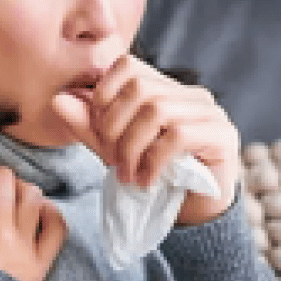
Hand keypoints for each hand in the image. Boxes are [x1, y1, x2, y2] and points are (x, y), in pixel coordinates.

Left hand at [50, 55, 240, 225]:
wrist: (194, 215)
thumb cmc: (156, 177)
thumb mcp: (115, 150)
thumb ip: (89, 127)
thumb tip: (58, 100)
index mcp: (166, 89)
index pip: (128, 65)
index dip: (105, 93)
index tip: (99, 131)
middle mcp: (191, 94)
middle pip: (140, 88)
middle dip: (115, 126)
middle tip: (111, 159)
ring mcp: (211, 112)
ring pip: (157, 110)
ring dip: (132, 147)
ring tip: (128, 175)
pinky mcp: (223, 135)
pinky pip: (178, 136)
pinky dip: (154, 161)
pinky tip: (147, 181)